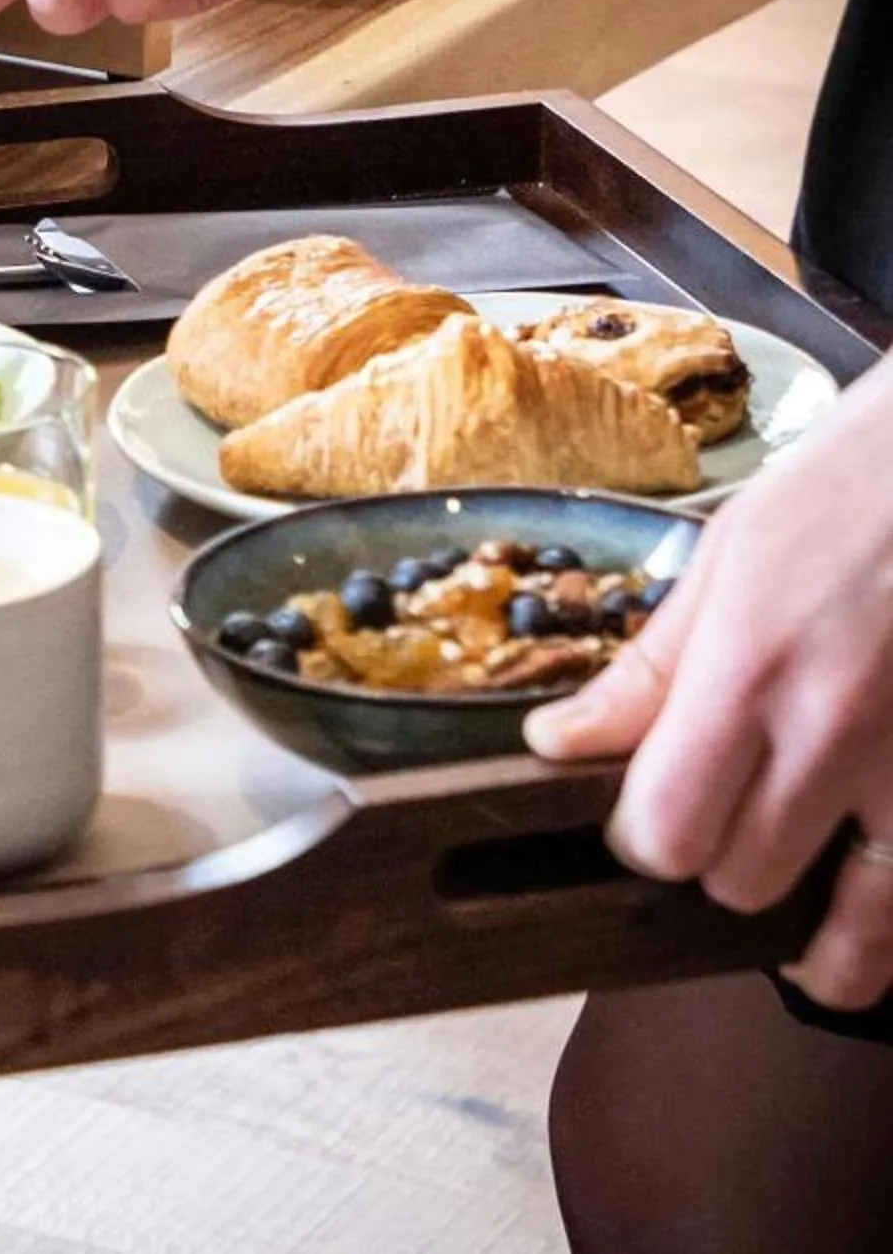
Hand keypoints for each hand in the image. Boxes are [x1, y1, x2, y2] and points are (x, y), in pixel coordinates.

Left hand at [527, 360, 892, 1009]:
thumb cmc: (856, 490)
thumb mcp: (729, 555)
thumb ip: (648, 667)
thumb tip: (558, 740)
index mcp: (750, 673)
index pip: (663, 829)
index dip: (637, 836)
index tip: (636, 809)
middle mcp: (836, 736)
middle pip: (741, 884)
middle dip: (712, 864)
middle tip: (716, 822)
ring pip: (855, 928)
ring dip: (810, 924)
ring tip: (791, 916)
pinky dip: (890, 925)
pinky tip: (864, 915)